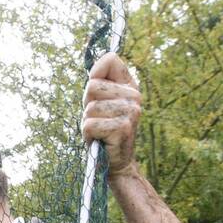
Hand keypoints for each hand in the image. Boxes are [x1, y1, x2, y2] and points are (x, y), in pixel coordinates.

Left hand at [82, 53, 141, 175]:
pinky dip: (88, 135)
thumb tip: (93, 72)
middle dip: (88, 104)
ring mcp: (130, 112)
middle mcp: (135, 96)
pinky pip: (89, 125)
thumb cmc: (104, 130)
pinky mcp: (122, 128)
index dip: (95, 76)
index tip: (97, 94)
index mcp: (130, 86)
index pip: (110, 60)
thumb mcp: (102, 103)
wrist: (116, 162)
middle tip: (98, 119)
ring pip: (89, 108)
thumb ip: (99, 83)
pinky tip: (99, 140)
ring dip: (87, 122)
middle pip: (92, 86)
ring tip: (99, 131)